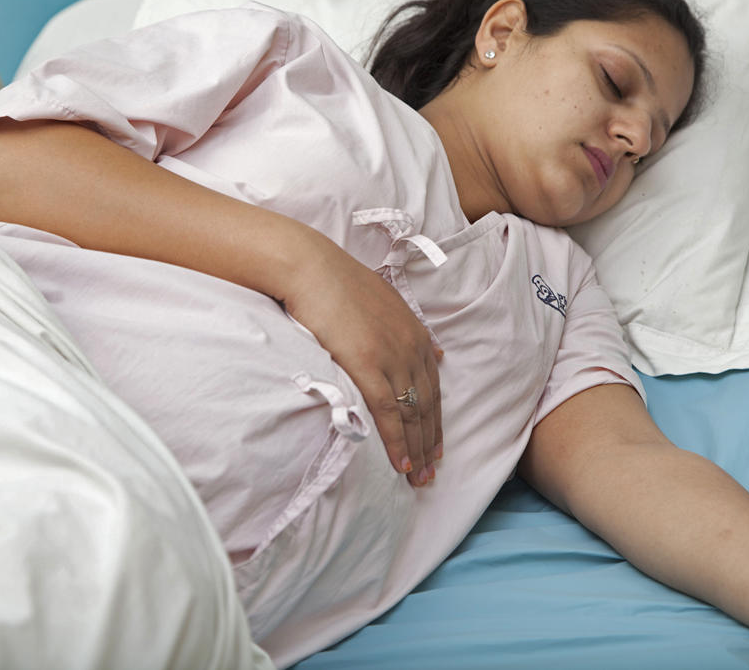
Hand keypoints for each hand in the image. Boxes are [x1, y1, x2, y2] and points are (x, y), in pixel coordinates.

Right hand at [284, 240, 441, 487]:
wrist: (311, 269)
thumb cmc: (338, 283)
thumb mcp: (386, 301)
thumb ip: (410, 330)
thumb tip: (435, 353)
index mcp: (417, 334)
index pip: (433, 388)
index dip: (436, 420)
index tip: (436, 445)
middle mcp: (412, 348)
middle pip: (428, 406)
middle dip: (431, 443)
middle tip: (432, 473)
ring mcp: (392, 358)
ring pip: (412, 415)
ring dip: (418, 450)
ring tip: (419, 478)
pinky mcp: (368, 366)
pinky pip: (389, 413)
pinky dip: (397, 442)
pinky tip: (401, 464)